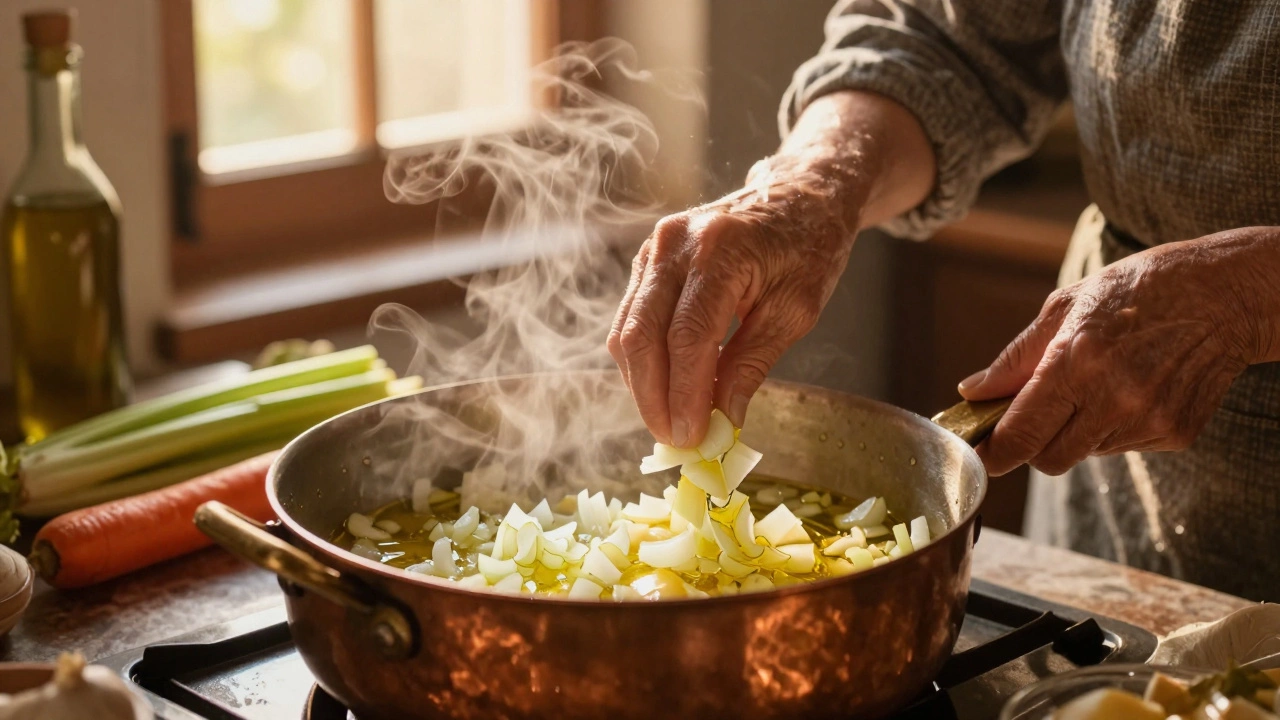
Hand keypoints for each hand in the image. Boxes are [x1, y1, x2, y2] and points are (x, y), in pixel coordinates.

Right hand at [607, 154, 861, 446]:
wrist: (798, 194)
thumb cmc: (808, 248)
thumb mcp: (795, 311)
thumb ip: (752, 364)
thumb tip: (722, 419)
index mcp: (720, 251)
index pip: (687, 336)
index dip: (683, 394)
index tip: (691, 437)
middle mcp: (674, 245)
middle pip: (642, 336)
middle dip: (653, 398)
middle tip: (675, 441)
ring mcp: (653, 249)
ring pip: (627, 332)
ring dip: (643, 385)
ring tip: (671, 423)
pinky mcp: (646, 260)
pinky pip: (630, 320)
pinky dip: (643, 362)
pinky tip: (665, 390)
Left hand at [959, 228, 1279, 475]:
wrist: (1226, 294)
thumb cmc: (1140, 290)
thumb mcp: (1066, 306)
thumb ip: (1015, 359)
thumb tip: (971, 393)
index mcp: (1077, 362)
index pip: (1021, 436)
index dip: (994, 452)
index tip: (980, 451)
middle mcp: (1114, 399)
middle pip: (1049, 460)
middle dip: (1032, 444)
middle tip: (1033, 415)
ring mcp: (1149, 420)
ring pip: (1085, 453)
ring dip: (1075, 431)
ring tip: (1097, 384)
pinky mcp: (1176, 434)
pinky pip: (1122, 447)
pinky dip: (1113, 428)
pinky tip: (1130, 389)